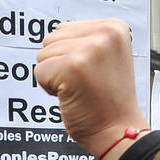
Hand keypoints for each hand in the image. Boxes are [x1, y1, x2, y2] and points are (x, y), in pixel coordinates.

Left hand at [36, 19, 149, 159]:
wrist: (119, 132)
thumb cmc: (110, 102)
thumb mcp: (107, 58)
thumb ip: (85, 41)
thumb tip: (58, 33)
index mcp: (114, 27)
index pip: (67, 29)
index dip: (71, 55)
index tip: (92, 72)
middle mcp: (105, 34)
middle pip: (53, 38)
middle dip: (60, 63)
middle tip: (85, 83)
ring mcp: (89, 50)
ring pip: (44, 55)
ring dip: (55, 76)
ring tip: (80, 89)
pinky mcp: (73, 67)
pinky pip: (39, 72)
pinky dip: (49, 89)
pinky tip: (72, 96)